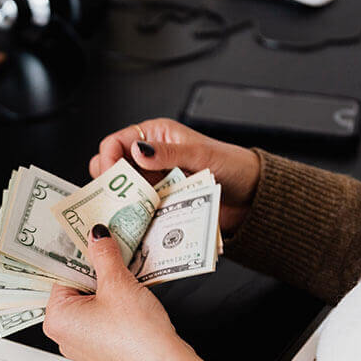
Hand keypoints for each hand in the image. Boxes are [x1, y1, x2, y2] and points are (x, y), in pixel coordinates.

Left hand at [43, 225, 206, 360]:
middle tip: (111, 249)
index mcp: (57, 318)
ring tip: (125, 270)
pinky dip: (115, 301)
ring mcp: (83, 343)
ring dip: (108, 284)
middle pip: (76, 287)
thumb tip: (97, 236)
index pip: (61, 274)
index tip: (91, 237)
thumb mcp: (118, 284)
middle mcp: (64, 334)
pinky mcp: (102, 347)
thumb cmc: (138, 337)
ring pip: (92, 301)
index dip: (80, 254)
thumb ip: (104, 255)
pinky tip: (131, 291)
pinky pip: (103, 315)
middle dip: (95, 269)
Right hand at [89, 118, 260, 232]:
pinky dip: (134, 218)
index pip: (116, 142)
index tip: (109, 178)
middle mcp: (151, 158)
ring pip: (124, 192)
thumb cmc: (232, 165)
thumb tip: (138, 149)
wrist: (253, 195)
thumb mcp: (200, 154)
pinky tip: (136, 224)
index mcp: (157, 136)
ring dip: (122, 203)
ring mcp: (155, 182)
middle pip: (113, 168)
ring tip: (124, 214)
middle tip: (113, 198)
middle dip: (110, 183)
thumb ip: (168, 152)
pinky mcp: (160, 204)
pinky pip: (139, 211)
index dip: (108, 158)